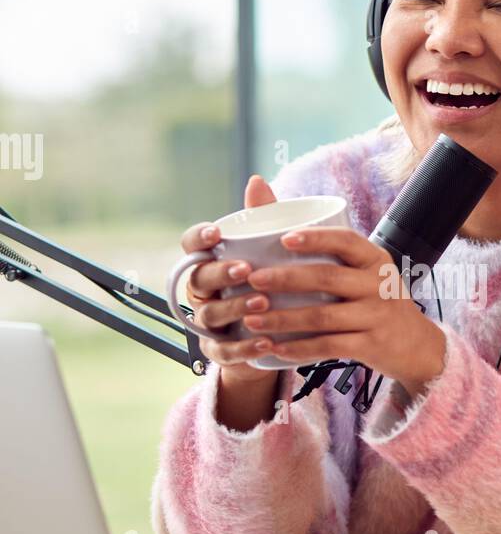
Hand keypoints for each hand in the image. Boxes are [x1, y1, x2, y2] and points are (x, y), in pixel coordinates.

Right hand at [182, 174, 280, 383]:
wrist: (276, 334)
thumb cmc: (268, 282)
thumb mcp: (269, 251)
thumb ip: (262, 220)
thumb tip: (258, 181)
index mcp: (209, 262)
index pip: (191, 246)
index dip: (198, 239)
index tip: (216, 232)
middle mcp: (202, 291)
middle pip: (198, 279)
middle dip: (220, 274)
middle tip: (246, 270)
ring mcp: (208, 323)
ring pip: (210, 315)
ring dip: (235, 308)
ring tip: (263, 303)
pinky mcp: (219, 351)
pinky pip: (224, 352)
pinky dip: (244, 348)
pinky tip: (266, 343)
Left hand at [242, 225, 446, 398]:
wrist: (417, 346)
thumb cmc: (378, 302)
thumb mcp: (367, 273)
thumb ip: (330, 250)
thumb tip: (271, 211)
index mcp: (375, 259)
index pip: (346, 241)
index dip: (315, 238)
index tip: (284, 239)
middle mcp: (379, 285)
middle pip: (327, 278)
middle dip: (285, 279)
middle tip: (253, 281)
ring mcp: (377, 316)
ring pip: (323, 317)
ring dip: (283, 319)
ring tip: (252, 320)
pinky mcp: (372, 346)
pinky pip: (329, 347)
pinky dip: (300, 349)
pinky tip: (277, 348)